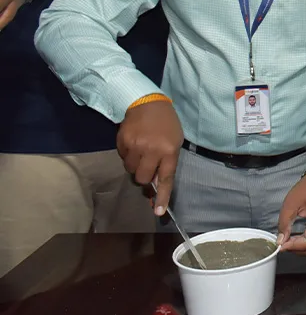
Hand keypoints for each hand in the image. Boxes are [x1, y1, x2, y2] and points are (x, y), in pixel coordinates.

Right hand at [116, 100, 182, 214]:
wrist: (147, 102)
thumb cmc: (166, 123)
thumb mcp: (175, 140)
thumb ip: (167, 161)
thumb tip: (155, 183)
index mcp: (169, 150)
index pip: (165, 178)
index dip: (162, 196)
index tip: (159, 212)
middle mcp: (152, 150)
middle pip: (143, 178)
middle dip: (144, 177)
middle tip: (147, 166)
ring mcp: (135, 146)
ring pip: (131, 170)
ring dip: (136, 166)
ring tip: (141, 151)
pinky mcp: (122, 141)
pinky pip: (122, 158)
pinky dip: (128, 155)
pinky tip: (134, 143)